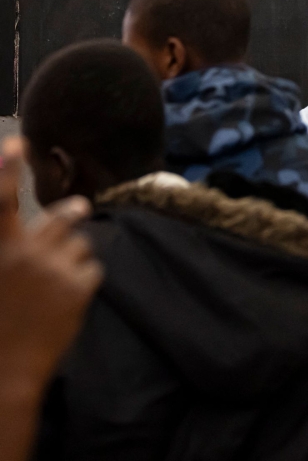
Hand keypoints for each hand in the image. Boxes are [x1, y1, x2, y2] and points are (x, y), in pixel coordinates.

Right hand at [0, 138, 100, 391]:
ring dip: (72, 255)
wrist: (5, 372)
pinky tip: (67, 298)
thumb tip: (20, 235)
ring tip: (56, 280)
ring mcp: (55, 269)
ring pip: (79, 243)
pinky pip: (92, 267)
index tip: (16, 142)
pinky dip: (82, 278)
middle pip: (61, 217)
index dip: (4, 170)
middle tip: (80, 207)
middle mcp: (25, 252)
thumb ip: (7, 249)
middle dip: (72, 211)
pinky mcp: (79, 287)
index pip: (0, 203)